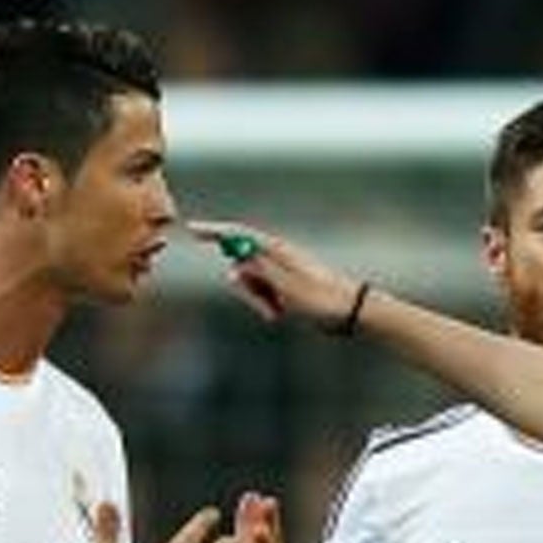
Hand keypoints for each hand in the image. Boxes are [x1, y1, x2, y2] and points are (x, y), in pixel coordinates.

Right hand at [187, 220, 364, 330]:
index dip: (213, 231)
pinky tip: (285, 314)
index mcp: (278, 251)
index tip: (191, 229)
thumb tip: (237, 261)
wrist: (351, 313)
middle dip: (245, 289)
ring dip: (258, 302)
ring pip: (249, 284)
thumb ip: (262, 274)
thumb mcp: (290, 288)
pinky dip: (266, 306)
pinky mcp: (282, 287)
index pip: (238, 234)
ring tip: (281, 313)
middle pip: (240, 264)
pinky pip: (260, 295)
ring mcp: (278, 272)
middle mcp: (276, 258)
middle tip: (269, 310)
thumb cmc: (325, 300)